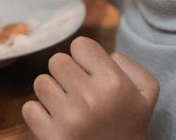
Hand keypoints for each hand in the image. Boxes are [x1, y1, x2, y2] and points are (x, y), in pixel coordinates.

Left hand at [22, 37, 158, 139]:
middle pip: (56, 60)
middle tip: (78, 91)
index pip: (80, 44)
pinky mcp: (52, 136)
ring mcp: (69, 118)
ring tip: (68, 105)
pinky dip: (40, 114)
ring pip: (40, 82)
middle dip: (66, 73)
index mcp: (113, 82)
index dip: (84, 57)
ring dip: (52, 92)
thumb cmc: (130, 125)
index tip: (91, 72)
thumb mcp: (146, 94)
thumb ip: (130, 65)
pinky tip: (57, 120)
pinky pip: (29, 108)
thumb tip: (107, 55)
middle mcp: (90, 98)